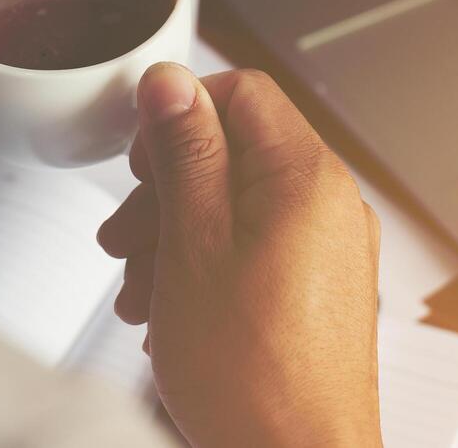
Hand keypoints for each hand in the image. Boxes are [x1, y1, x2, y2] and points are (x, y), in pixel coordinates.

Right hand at [98, 65, 382, 447]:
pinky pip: (255, 249)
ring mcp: (331, 250)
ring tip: (142, 290)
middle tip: (125, 236)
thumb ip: (185, 153)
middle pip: (236, 152)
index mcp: (307, 178)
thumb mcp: (193, 244)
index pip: (243, 93)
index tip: (140, 158)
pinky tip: (172, 311)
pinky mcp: (320, 290)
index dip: (180, 114)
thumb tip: (170, 82)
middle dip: (167, 189)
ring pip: (238, 206)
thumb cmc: (252, 375)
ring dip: (176, 235)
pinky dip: (206, 266)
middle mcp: (331, 206)